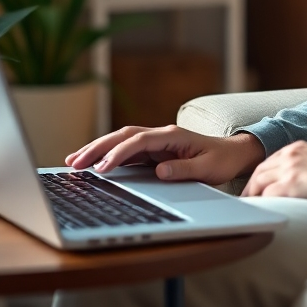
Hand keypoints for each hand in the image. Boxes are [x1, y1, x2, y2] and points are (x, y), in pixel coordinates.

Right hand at [65, 125, 264, 183]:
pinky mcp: (154, 150)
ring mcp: (157, 141)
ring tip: (74, 161)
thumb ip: (184, 170)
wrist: (233, 153)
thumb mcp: (208, 169)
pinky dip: (108, 155)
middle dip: (98, 148)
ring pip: (121, 140)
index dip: (118, 153)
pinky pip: (127, 150)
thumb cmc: (221, 161)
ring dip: (98, 149)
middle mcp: (162, 135)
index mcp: (173, 136)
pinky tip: (93, 164)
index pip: (139, 141)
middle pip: (124, 136)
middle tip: (75, 163)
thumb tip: (159, 172)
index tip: (102, 168)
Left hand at [241, 140, 306, 204]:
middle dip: (251, 187)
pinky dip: (261, 204)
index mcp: (297, 148)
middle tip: (247, 202)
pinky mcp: (290, 186)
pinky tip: (260, 213)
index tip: (256, 188)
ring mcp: (288, 170)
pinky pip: (266, 196)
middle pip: (259, 171)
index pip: (270, 162)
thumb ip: (306, 166)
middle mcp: (290, 155)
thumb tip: (300, 183)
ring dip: (253, 197)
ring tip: (251, 210)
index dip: (261, 177)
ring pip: (258, 182)